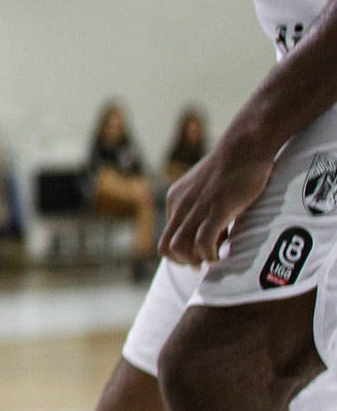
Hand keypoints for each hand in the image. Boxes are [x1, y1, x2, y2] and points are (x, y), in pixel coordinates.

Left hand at [159, 130, 276, 266]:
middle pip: (168, 247)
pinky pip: (203, 241)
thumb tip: (213, 238)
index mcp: (175, 199)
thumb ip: (204, 209)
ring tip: (213, 259)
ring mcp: (197, 207)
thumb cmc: (233, 169)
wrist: (243, 146)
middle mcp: (180, 204)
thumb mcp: (208, 190)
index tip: (199, 259)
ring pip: (181, 247)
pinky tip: (221, 255)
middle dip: (184, 262)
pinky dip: (209, 255)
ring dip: (196, 260)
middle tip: (205, 264)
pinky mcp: (217, 208)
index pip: (165, 238)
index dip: (180, 254)